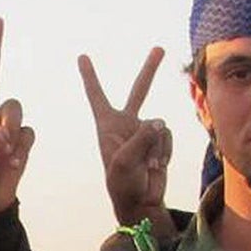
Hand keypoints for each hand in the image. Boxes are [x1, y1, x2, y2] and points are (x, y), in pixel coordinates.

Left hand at [78, 48, 172, 226]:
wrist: (140, 202)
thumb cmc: (123, 183)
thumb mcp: (124, 160)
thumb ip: (142, 136)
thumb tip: (160, 121)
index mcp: (107, 125)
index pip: (97, 95)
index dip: (90, 76)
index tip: (82, 57)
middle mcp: (126, 124)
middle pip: (139, 91)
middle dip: (150, 69)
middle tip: (159, 48)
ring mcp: (145, 131)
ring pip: (159, 125)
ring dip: (155, 147)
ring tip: (146, 166)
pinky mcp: (160, 141)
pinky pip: (168, 137)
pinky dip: (164, 152)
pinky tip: (156, 166)